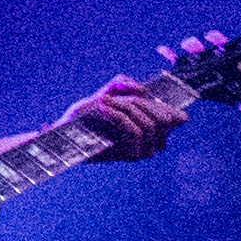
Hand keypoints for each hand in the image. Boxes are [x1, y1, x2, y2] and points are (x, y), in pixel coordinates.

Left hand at [52, 75, 188, 162]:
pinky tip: (103, 107)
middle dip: (138, 103)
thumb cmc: (87, 113)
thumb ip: (123, 84)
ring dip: (124, 108)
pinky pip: (135, 131)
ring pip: (148, 124)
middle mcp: (152, 141)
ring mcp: (143, 150)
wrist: (65, 131)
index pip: (175, 118)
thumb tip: (143, 90)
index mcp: (151, 126)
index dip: (170, 107)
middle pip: (162, 118)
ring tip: (103, 102)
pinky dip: (118, 115)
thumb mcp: (107, 92)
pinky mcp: (130, 155)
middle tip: (114, 97)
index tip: (143, 95)